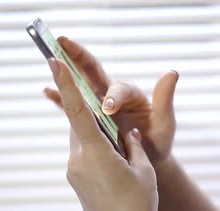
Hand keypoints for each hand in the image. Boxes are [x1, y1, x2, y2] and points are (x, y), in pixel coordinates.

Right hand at [45, 37, 178, 164]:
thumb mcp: (164, 123)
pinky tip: (47, 90)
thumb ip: (165, 100)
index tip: (108, 109)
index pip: (119, 89)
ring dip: (65, 70)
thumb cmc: (157, 141)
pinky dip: (59, 98)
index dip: (113, 95)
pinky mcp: (89, 116)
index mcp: (130, 94)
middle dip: (78, 55)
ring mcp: (97, 104)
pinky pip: (72, 105)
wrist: (145, 159)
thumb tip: (171, 73)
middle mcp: (111, 94)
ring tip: (51, 59)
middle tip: (63, 41)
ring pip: (79, 83)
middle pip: (93, 70)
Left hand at [48, 57, 184, 210]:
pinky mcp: (76, 183)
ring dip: (96, 136)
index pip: (76, 111)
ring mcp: (74, 173)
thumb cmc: (140, 205)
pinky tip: (113, 166)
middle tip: (111, 114)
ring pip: (81, 141)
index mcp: (95, 154)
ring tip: (120, 152)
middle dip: (93, 114)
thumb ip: (133, 147)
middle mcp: (78, 161)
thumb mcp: (143, 170)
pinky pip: (83, 156)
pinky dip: (95, 151)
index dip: (65, 83)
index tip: (54, 61)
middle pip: (80, 125)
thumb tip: (129, 135)